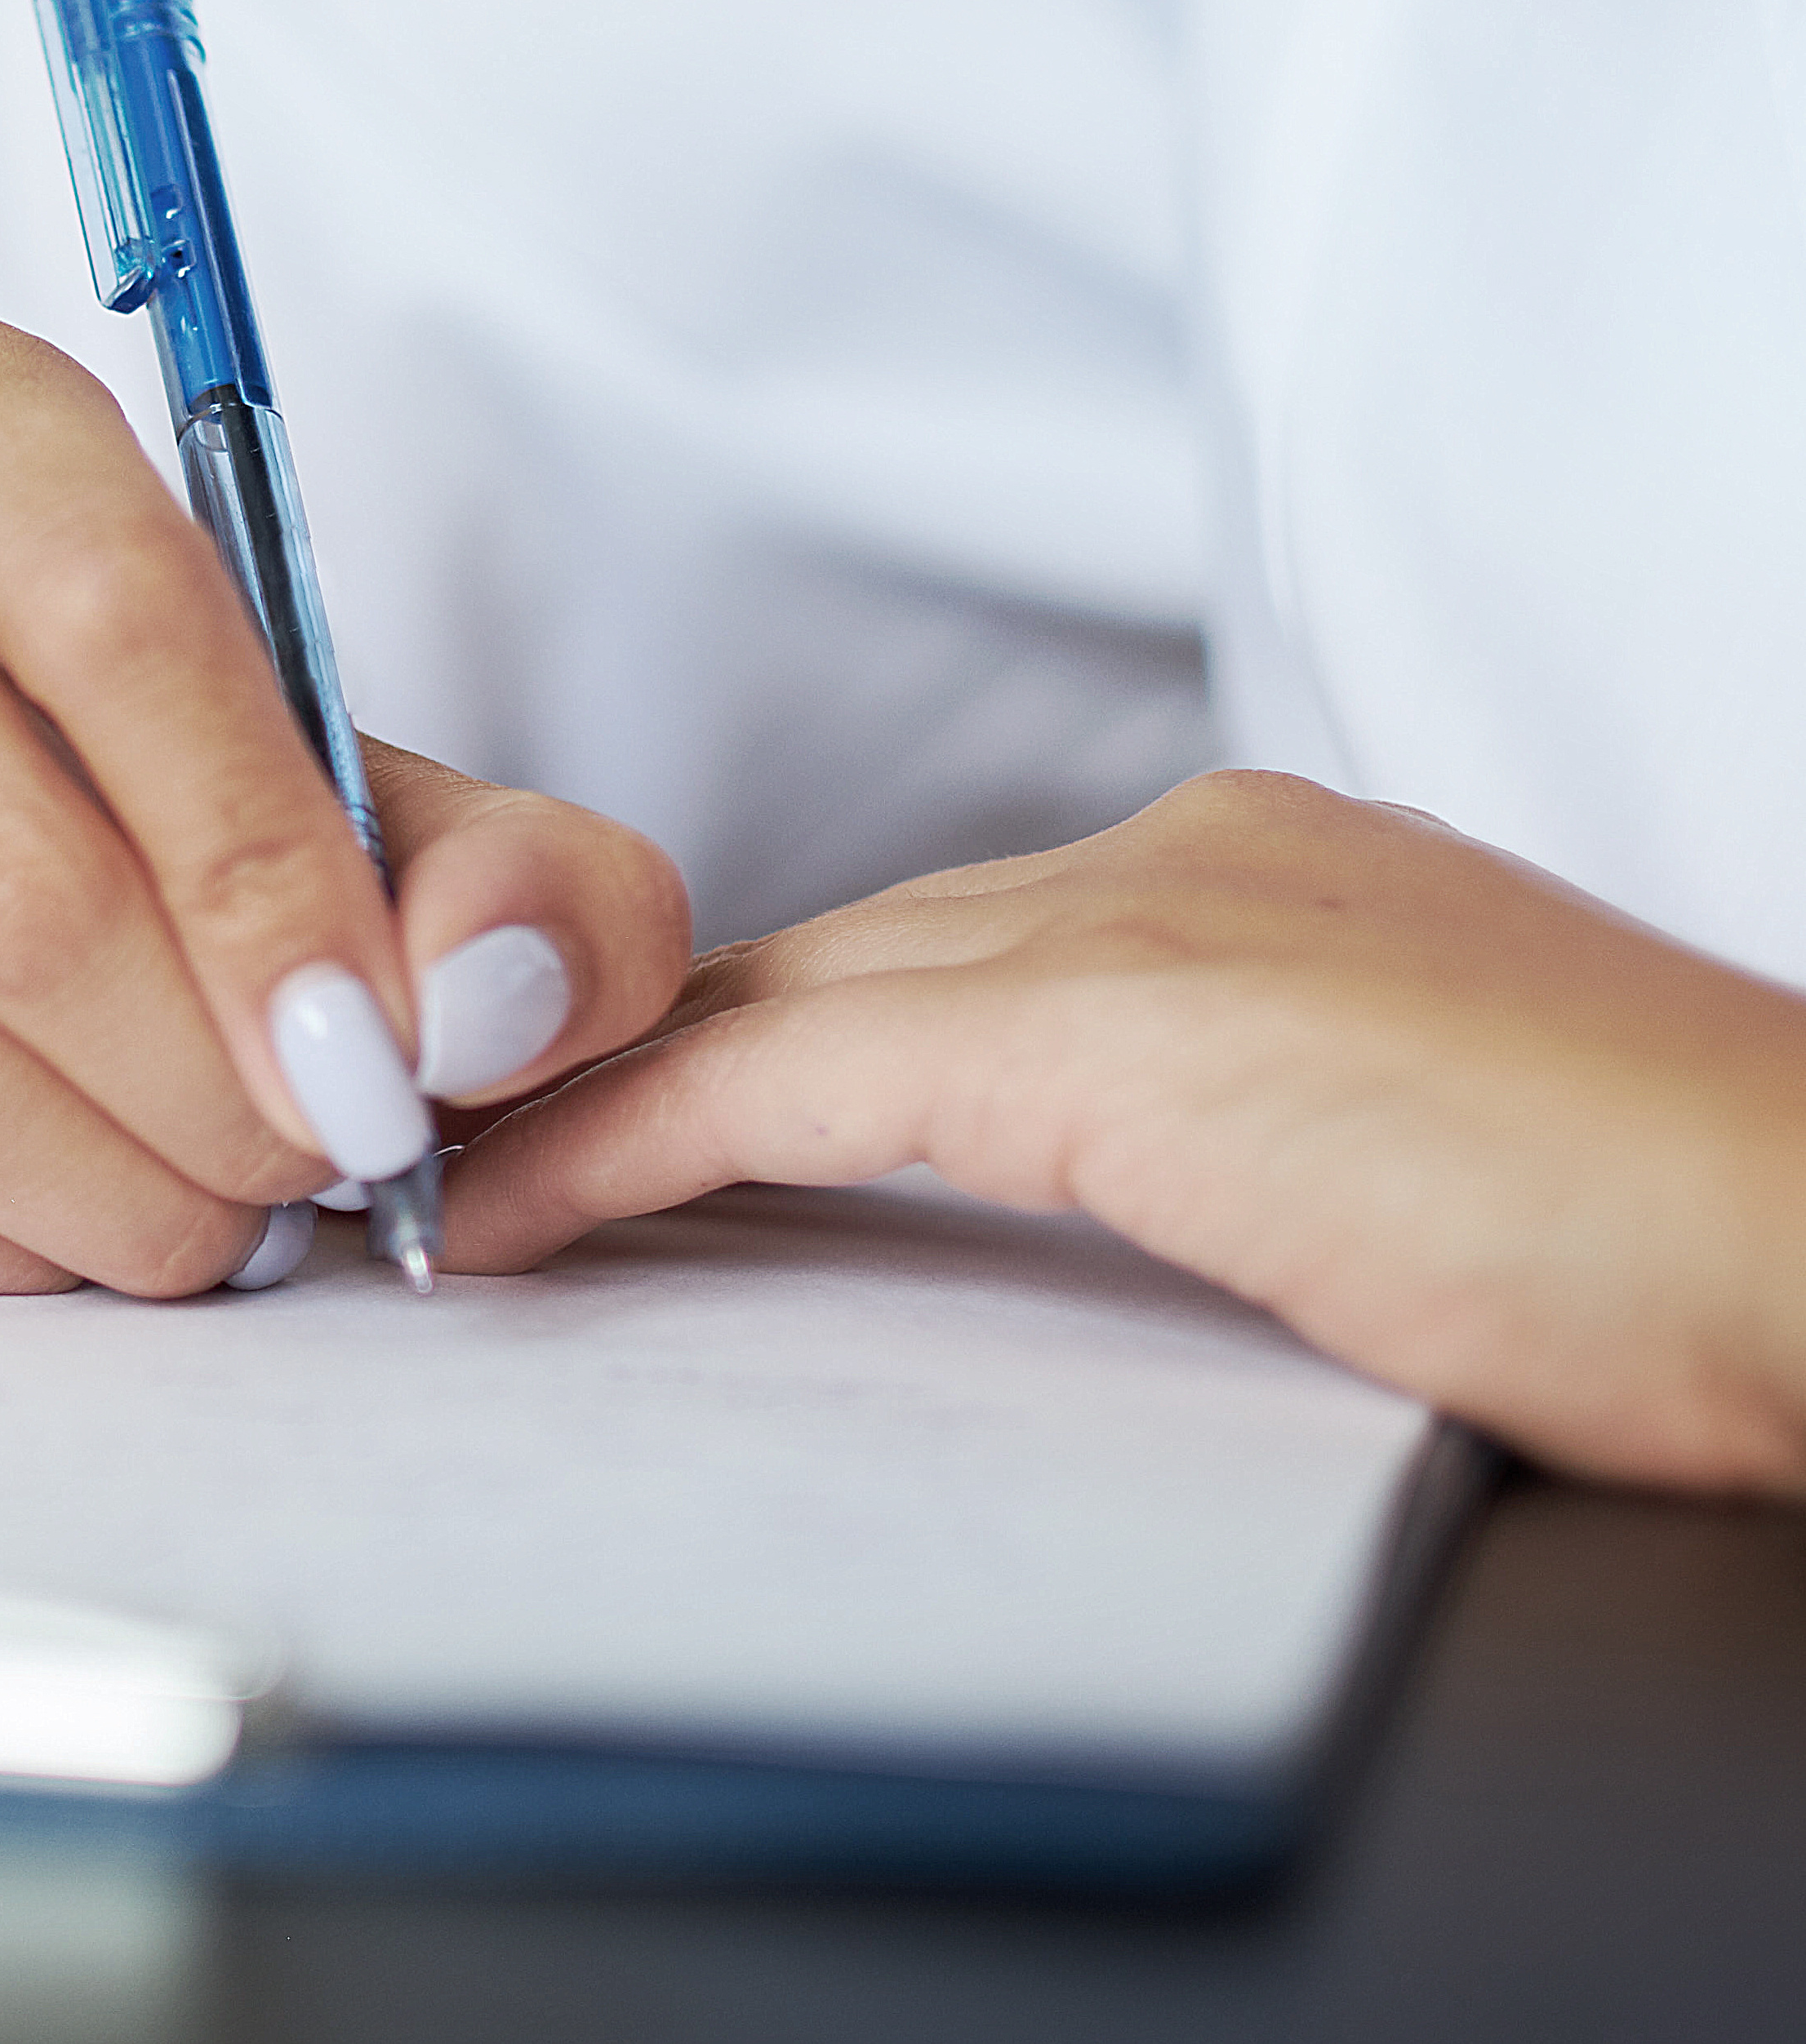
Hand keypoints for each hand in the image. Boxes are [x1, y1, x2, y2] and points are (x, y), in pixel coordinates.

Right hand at [0, 307, 685, 1296]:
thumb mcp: (314, 723)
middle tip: (323, 1157)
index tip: (382, 1047)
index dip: (268, 868)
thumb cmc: (95, 722)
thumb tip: (506, 1001)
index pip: (113, 624)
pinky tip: (80, 1216)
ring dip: (104, 1185)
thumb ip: (494, 853)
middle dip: (202, 1076)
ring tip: (225, 1216)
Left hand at [446, 770, 1805, 1493]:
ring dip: (594, 1090)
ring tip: (448, 1180)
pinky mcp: (1125, 1029)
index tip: (608, 1111)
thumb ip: (1215, 1144)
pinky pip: (787, 1081)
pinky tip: (517, 1212)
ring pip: (782, 997)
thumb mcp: (1385, 1166)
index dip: (748, 1036)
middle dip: (640, 1048)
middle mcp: (1191, 860)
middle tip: (471, 1136)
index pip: (932, 949)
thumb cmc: (1666, 1254)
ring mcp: (1158, 924)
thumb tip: (1105, 1209)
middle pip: (833, 955)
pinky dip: (628, 1142)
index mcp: (1262, 877)